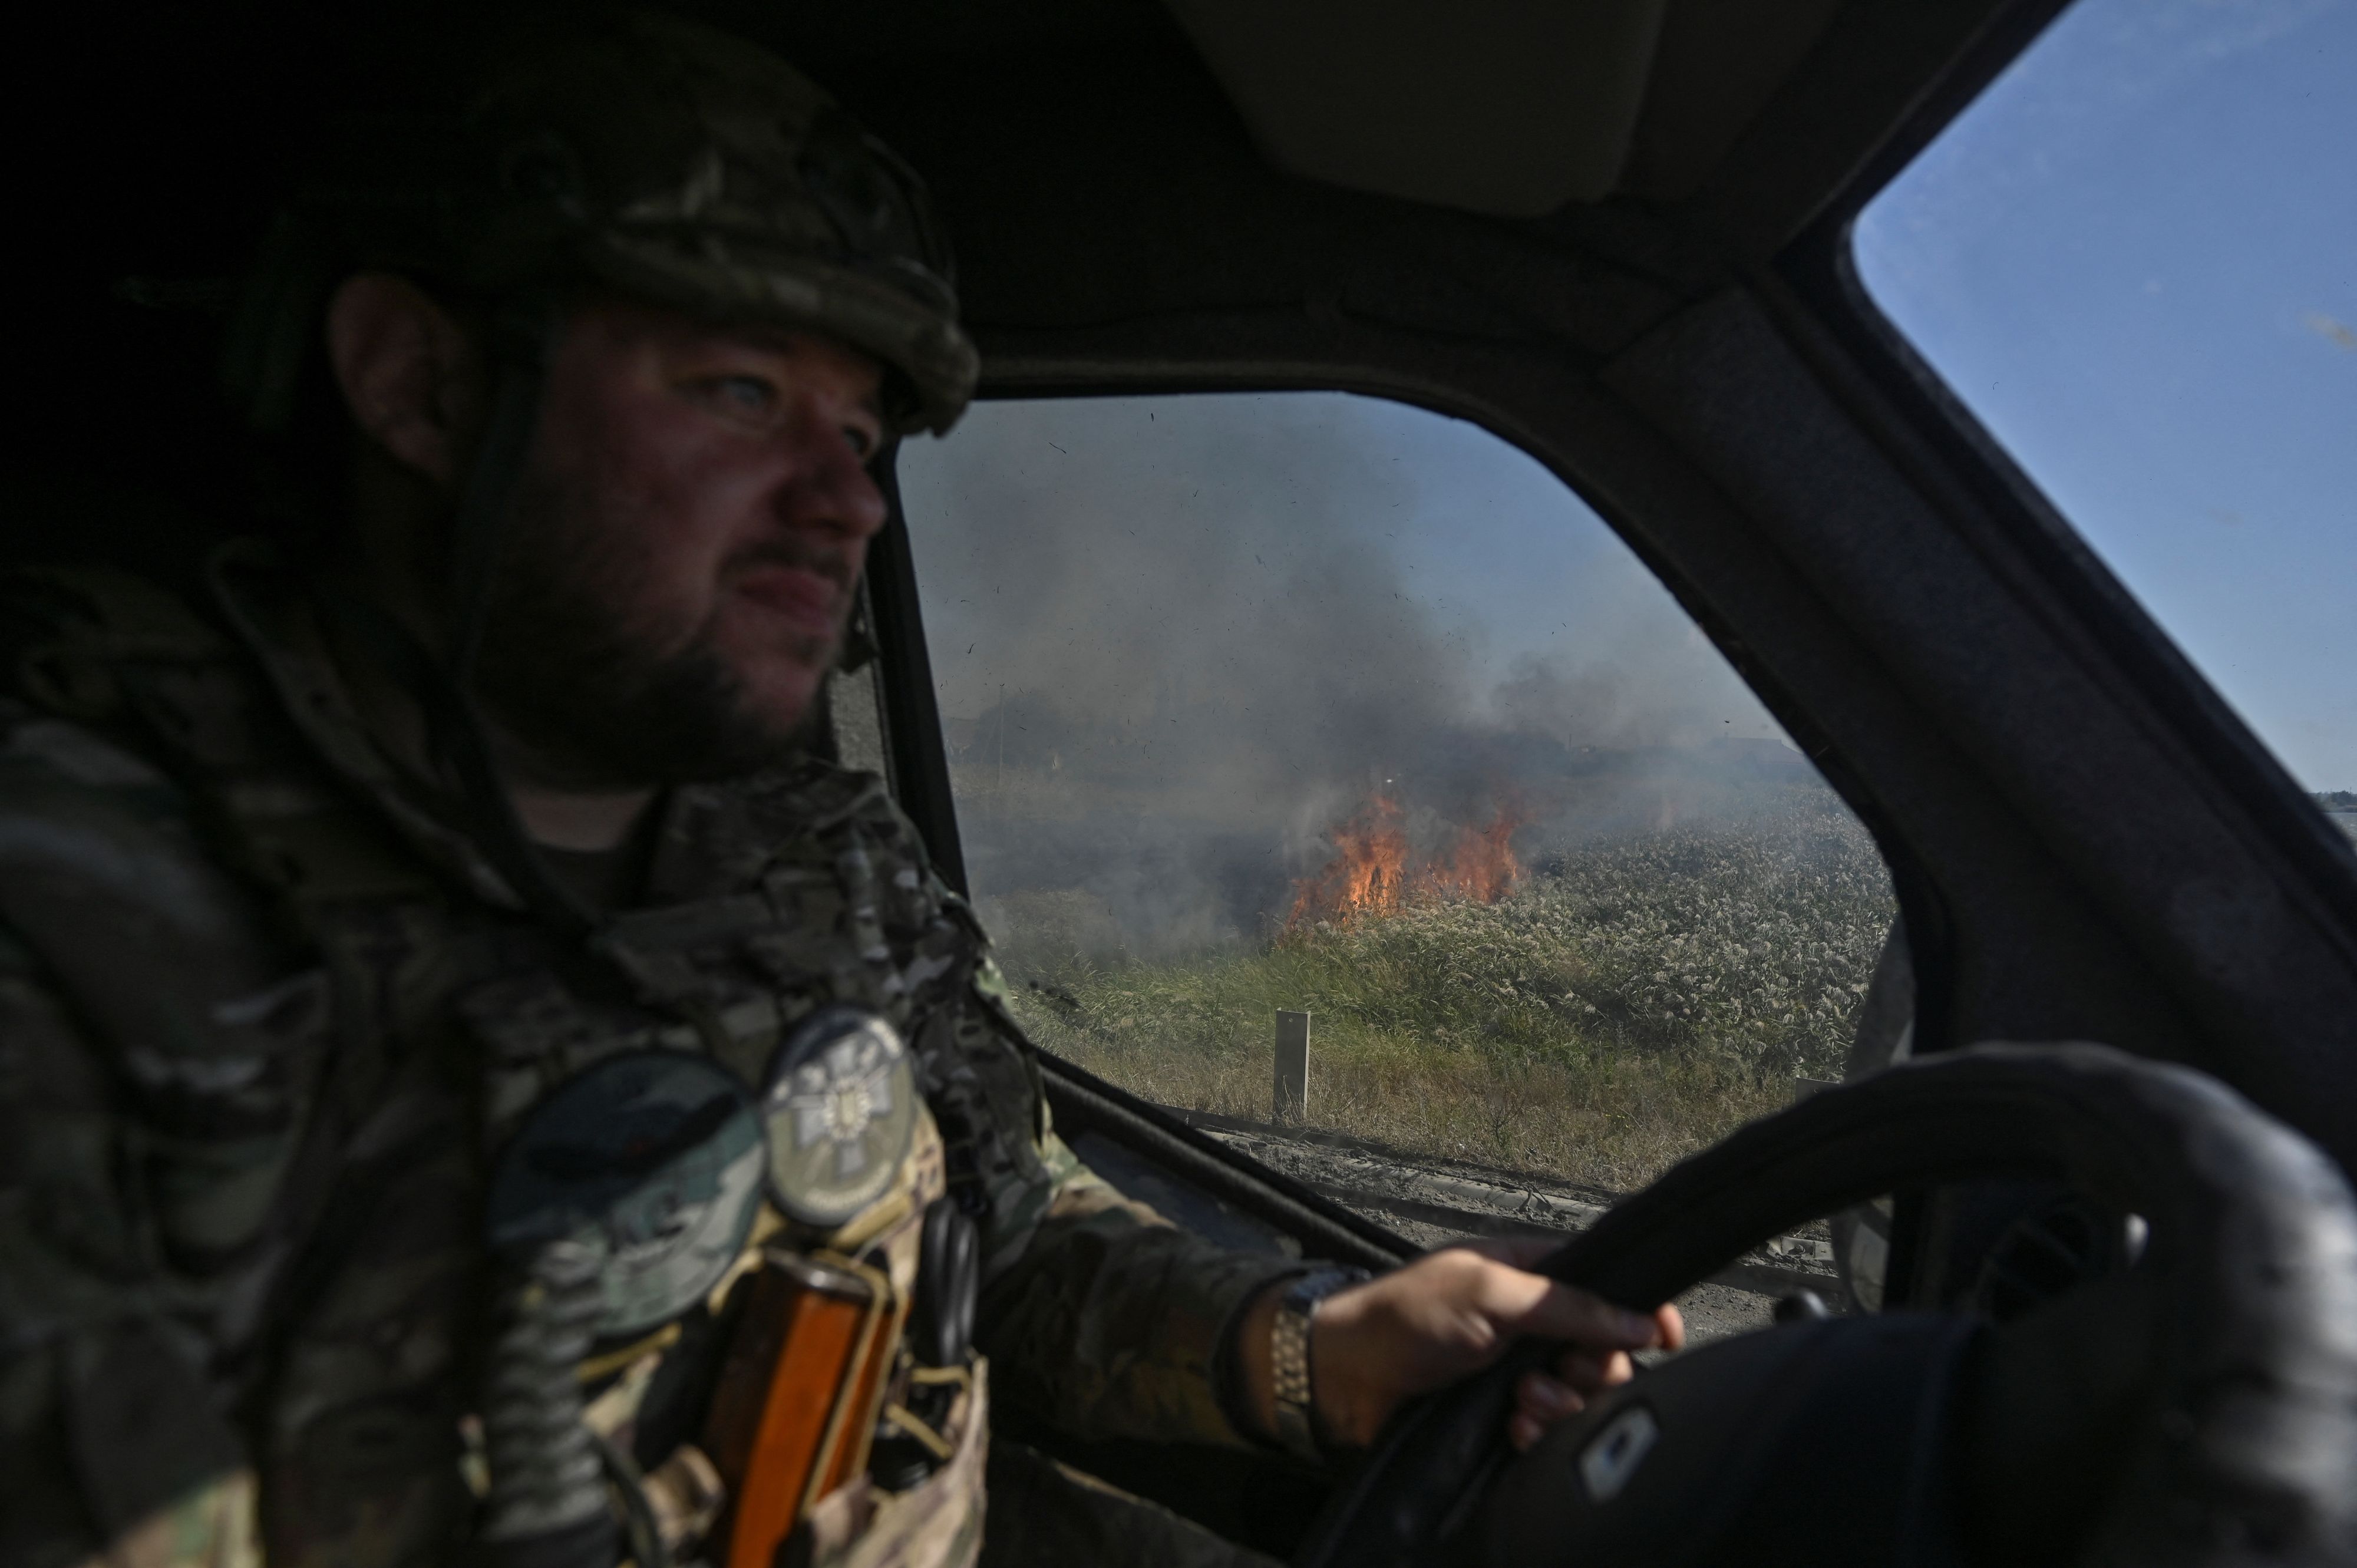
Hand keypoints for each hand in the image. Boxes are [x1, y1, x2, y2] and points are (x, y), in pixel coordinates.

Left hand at [1237, 1238, 1683, 1452]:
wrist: (1347, 1376)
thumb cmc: (1408, 1315)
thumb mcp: (1490, 1291)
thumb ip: (1567, 1303)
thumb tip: (1641, 1320)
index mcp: (1536, 1276)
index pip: (1611, 1289)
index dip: (1643, 1313)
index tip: (1664, 1339)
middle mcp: (1536, 1324)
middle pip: (1606, 1354)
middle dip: (1588, 1372)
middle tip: (1547, 1377)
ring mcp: (1523, 1372)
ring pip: (1583, 1398)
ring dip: (1559, 1408)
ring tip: (1518, 1406)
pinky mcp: (1507, 1416)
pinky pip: (1551, 1433)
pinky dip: (1537, 1436)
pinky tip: (1511, 1431)